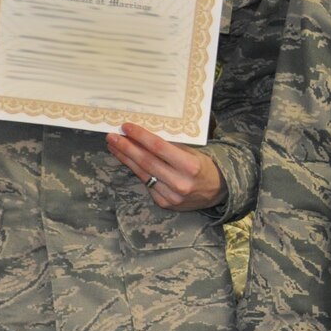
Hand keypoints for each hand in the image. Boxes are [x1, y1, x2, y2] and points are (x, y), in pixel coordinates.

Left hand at [107, 121, 226, 212]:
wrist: (217, 191)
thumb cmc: (203, 166)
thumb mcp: (194, 152)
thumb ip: (171, 147)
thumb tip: (144, 135)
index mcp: (190, 166)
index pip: (159, 147)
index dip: (141, 136)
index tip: (126, 127)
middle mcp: (180, 183)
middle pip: (146, 161)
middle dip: (126, 147)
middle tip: (112, 137)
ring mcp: (171, 196)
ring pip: (143, 173)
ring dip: (126, 159)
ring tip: (114, 147)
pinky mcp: (165, 203)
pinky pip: (147, 184)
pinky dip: (136, 171)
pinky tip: (128, 162)